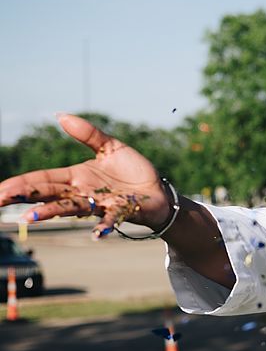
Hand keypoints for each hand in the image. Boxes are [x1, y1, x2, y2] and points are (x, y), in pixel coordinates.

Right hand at [0, 114, 169, 237]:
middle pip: (49, 194)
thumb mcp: (111, 147)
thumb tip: (60, 115)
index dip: (21, 184)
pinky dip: (103, 226)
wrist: (159, 191)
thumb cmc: (133, 171)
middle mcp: (83, 192)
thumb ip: (88, 134)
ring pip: (71, 208)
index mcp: (76, 176)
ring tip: (30, 217)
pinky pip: (110, 220)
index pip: (42, 179)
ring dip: (51, 212)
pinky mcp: (120, 211)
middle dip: (24, 198)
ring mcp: (100, 203)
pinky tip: (97, 234)